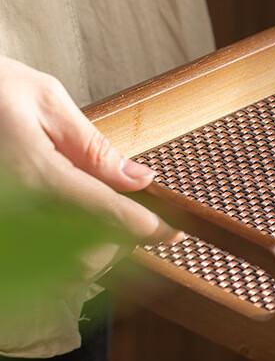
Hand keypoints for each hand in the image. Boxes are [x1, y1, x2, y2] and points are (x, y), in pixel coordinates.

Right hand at [0, 56, 172, 241]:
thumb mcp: (44, 99)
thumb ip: (92, 146)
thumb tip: (138, 178)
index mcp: (35, 175)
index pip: (106, 214)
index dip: (146, 229)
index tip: (172, 235)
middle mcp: (13, 209)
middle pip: (84, 250)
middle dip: (115, 239)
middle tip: (131, 215)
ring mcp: (2, 225)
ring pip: (56, 261)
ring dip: (86, 247)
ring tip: (96, 214)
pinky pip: (30, 252)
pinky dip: (56, 247)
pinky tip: (63, 220)